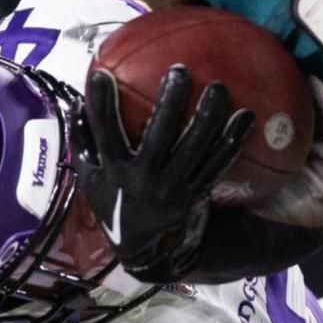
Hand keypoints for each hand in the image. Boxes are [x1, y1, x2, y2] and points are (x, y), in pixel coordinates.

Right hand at [70, 65, 252, 282]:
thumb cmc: (115, 204)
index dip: (102, 104)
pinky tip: (245, 116)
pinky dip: (232, 140)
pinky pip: (217, 163)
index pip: (104, 132)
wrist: (146, 251)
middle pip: (159, 136)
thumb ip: (83, 142)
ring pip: (194, 149)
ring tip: (219, 87)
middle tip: (179, 71)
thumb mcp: (90, 180)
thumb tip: (76, 100)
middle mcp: (143, 179)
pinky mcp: (196, 193)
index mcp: (114, 171)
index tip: (103, 72)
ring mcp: (173, 188)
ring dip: (208, 117)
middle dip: (170, 103)